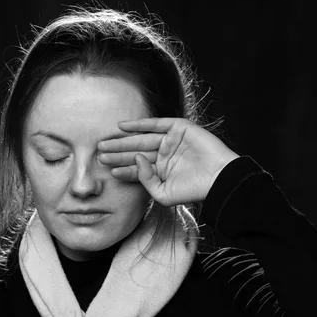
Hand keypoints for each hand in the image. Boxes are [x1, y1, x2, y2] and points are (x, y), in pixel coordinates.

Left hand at [98, 117, 239, 205]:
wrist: (218, 180)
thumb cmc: (193, 191)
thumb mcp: (163, 193)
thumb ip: (146, 180)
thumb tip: (136, 159)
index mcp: (162, 171)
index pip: (137, 168)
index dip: (121, 167)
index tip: (106, 168)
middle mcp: (165, 155)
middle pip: (135, 152)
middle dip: (117, 153)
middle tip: (99, 153)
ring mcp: (172, 141)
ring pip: (142, 139)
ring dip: (123, 141)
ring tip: (105, 143)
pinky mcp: (180, 129)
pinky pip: (156, 124)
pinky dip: (140, 124)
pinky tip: (122, 126)